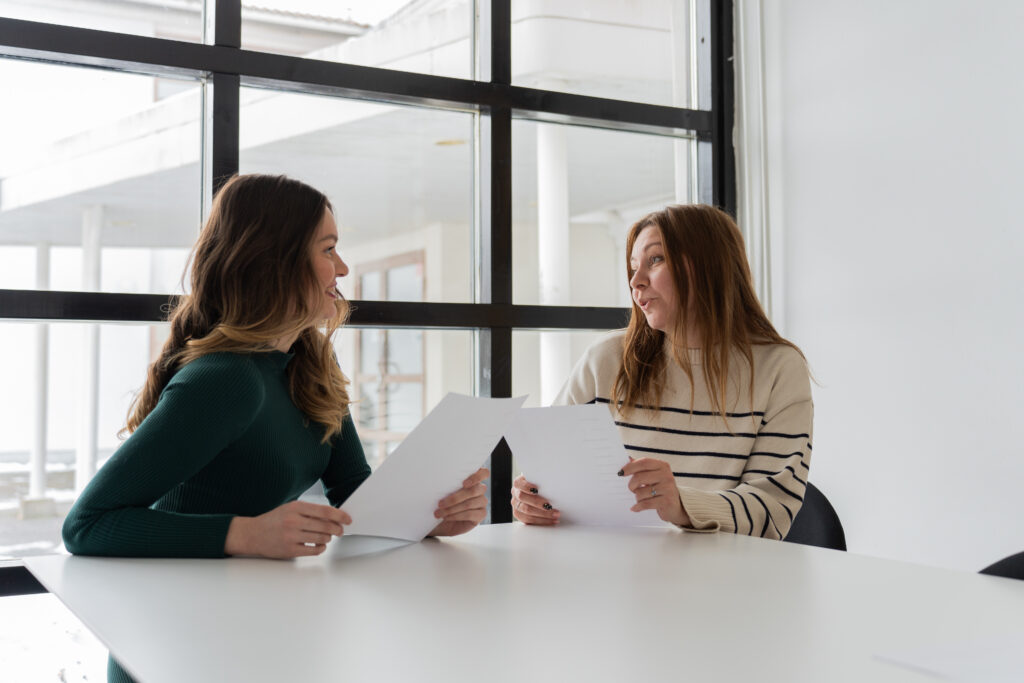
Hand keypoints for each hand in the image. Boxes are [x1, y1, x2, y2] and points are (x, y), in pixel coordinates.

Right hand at [224, 501, 350, 558]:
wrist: (252, 534)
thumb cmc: (274, 520)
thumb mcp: (290, 508)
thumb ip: (309, 511)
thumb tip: (333, 516)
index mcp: (295, 507)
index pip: (324, 511)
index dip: (340, 515)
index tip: (347, 519)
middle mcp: (294, 521)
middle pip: (326, 525)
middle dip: (337, 529)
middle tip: (340, 531)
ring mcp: (291, 536)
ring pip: (322, 538)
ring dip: (328, 538)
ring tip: (327, 537)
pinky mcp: (290, 550)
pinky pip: (314, 550)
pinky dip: (321, 548)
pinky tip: (319, 545)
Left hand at [429, 468, 489, 536]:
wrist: (443, 522)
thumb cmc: (444, 503)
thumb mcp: (444, 492)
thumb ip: (448, 485)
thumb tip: (439, 480)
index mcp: (473, 479)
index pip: (484, 473)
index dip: (476, 477)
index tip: (463, 483)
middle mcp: (480, 489)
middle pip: (473, 490)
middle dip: (454, 498)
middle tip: (440, 504)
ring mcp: (482, 502)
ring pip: (469, 503)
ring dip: (451, 509)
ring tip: (439, 513)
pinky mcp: (481, 514)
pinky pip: (469, 514)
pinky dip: (455, 516)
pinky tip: (447, 517)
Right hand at [511, 474, 559, 524]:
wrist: (538, 493)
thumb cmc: (541, 485)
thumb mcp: (540, 480)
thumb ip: (543, 481)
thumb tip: (555, 483)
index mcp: (518, 483)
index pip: (518, 483)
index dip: (526, 487)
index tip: (536, 490)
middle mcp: (515, 494)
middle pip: (523, 498)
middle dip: (538, 503)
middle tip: (550, 506)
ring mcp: (516, 505)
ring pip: (526, 511)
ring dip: (543, 514)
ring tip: (555, 515)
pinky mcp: (521, 515)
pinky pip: (529, 521)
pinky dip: (542, 521)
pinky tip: (552, 520)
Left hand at [621, 457, 689, 525]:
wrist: (676, 506)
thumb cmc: (660, 489)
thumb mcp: (653, 475)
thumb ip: (642, 467)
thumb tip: (630, 458)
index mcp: (663, 466)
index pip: (643, 462)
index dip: (630, 467)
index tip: (621, 473)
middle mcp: (666, 475)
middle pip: (639, 477)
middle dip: (631, 485)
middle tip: (633, 489)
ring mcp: (667, 488)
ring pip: (640, 493)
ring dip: (637, 498)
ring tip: (643, 498)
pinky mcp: (666, 501)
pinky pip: (645, 504)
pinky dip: (637, 507)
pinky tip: (635, 508)